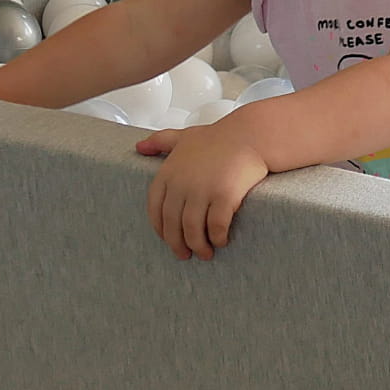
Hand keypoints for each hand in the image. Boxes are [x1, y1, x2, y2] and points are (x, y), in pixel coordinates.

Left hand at [136, 120, 269, 259]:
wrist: (250, 135)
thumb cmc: (218, 137)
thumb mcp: (184, 136)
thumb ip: (160, 142)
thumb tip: (138, 147)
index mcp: (168, 172)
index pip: (155, 209)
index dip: (161, 229)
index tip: (168, 239)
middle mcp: (181, 183)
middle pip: (172, 223)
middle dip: (177, 244)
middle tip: (185, 255)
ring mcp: (202, 190)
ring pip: (192, 229)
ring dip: (198, 246)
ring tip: (205, 253)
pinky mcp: (224, 195)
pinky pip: (216, 226)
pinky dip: (217, 237)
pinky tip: (221, 240)